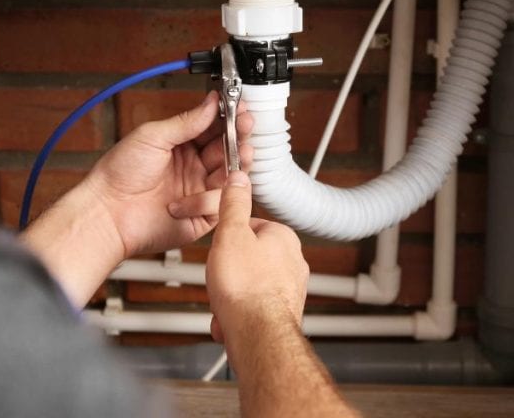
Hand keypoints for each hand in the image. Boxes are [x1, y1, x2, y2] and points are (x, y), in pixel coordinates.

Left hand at [83, 91, 252, 258]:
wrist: (107, 213)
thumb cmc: (119, 174)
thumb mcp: (153, 136)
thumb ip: (187, 121)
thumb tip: (211, 102)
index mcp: (181, 145)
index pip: (213, 128)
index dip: (229, 117)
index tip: (240, 106)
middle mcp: (193, 167)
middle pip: (228, 149)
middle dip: (239, 136)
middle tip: (245, 124)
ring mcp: (198, 190)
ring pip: (231, 175)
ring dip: (237, 162)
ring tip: (240, 152)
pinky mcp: (201, 216)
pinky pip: (219, 204)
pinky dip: (207, 199)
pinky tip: (184, 200)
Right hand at [206, 171, 308, 348]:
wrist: (258, 335)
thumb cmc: (246, 288)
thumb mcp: (231, 234)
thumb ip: (234, 204)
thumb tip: (239, 178)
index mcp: (283, 237)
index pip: (251, 225)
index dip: (229, 237)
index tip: (220, 246)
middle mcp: (293, 261)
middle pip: (248, 257)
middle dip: (229, 271)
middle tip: (221, 277)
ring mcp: (290, 289)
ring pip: (249, 285)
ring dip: (230, 295)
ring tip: (224, 301)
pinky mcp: (282, 312)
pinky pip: (252, 307)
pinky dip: (237, 313)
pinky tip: (229, 318)